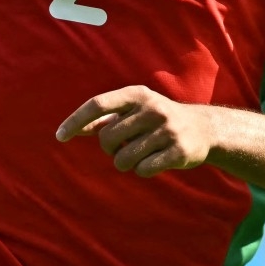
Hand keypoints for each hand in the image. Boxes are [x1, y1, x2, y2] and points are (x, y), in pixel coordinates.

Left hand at [55, 86, 215, 176]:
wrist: (205, 128)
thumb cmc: (158, 119)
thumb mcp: (135, 110)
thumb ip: (105, 117)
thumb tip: (73, 129)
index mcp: (137, 94)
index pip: (97, 104)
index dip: (75, 120)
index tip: (59, 136)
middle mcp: (152, 109)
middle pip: (107, 138)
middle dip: (110, 149)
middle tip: (123, 147)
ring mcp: (167, 130)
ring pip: (123, 159)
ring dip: (126, 163)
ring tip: (140, 155)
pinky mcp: (178, 151)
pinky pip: (143, 170)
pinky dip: (142, 170)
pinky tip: (155, 162)